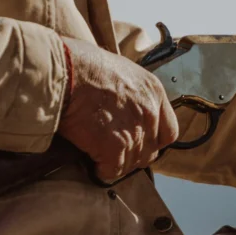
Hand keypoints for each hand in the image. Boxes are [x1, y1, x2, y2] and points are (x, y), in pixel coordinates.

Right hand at [58, 37, 178, 181]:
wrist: (65, 72)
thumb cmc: (82, 63)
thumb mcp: (119, 68)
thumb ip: (130, 90)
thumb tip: (121, 103)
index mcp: (153, 91)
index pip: (169, 130)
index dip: (154, 140)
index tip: (140, 142)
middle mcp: (150, 112)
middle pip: (151, 150)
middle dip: (134, 154)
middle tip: (116, 152)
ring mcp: (135, 131)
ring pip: (132, 163)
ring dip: (116, 163)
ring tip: (100, 157)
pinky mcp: (115, 147)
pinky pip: (113, 171)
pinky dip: (103, 171)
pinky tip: (93, 165)